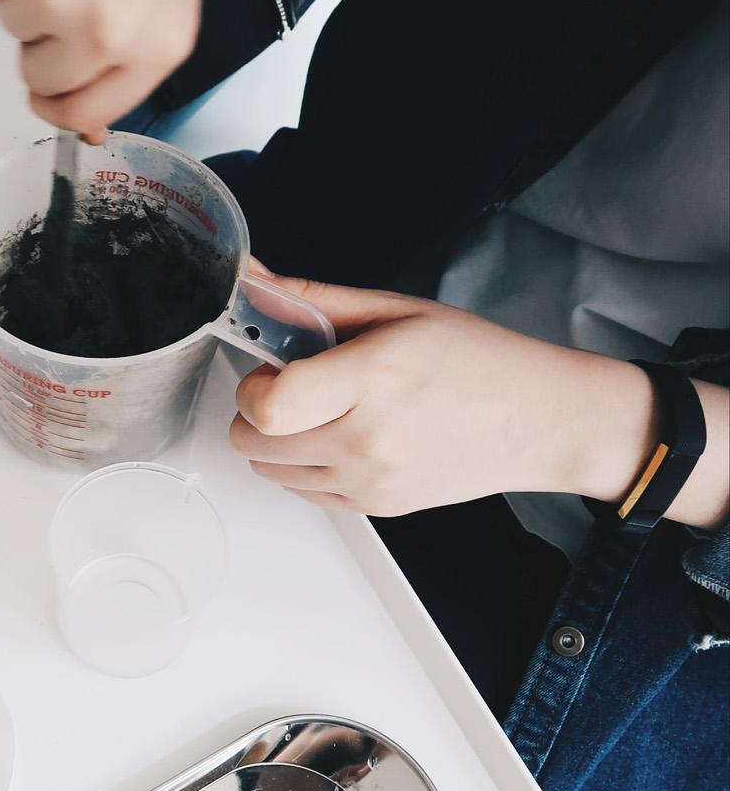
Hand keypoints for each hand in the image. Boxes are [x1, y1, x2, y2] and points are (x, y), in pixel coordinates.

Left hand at [229, 275, 728, 521]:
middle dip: (256, 409)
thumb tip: (251, 283)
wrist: (540, 421)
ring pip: (270, 472)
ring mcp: (371, 482)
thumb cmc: (478, 360)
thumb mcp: (395, 310)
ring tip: (323, 409)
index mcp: (373, 379)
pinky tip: (340, 435)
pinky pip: (303, 492)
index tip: (272, 367)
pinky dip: (303, 465)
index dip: (252, 384)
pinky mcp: (376, 508)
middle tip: (295, 384)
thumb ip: (312, 299)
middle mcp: (368, 440)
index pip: (266, 406)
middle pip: (254, 442)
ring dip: (276, 440)